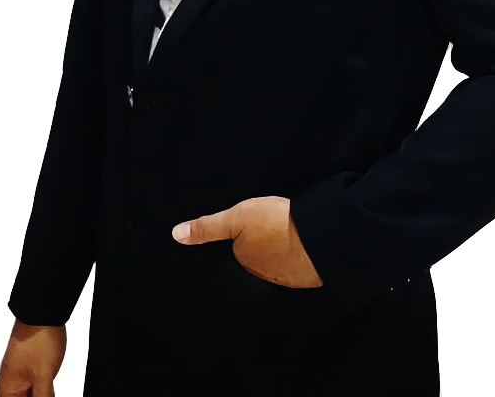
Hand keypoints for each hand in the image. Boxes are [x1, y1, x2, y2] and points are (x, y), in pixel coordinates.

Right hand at [0, 319, 66, 396]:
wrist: (43, 311)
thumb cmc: (38, 340)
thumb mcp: (44, 377)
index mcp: (6, 390)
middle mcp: (9, 383)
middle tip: (49, 392)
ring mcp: (19, 373)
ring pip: (29, 394)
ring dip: (41, 394)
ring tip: (50, 388)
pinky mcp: (29, 365)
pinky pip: (34, 385)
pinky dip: (43, 390)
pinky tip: (50, 388)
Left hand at [171, 196, 322, 287]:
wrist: (319, 235)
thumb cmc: (275, 223)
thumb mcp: (237, 216)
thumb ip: (207, 227)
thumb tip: (175, 235)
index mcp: (243, 262)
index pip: (236, 252)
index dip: (241, 238)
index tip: (247, 228)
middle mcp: (261, 276)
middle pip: (256, 259)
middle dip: (259, 247)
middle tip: (267, 227)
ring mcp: (285, 277)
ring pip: (275, 263)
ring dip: (278, 251)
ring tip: (282, 233)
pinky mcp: (306, 274)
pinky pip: (295, 265)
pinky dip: (295, 255)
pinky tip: (298, 242)